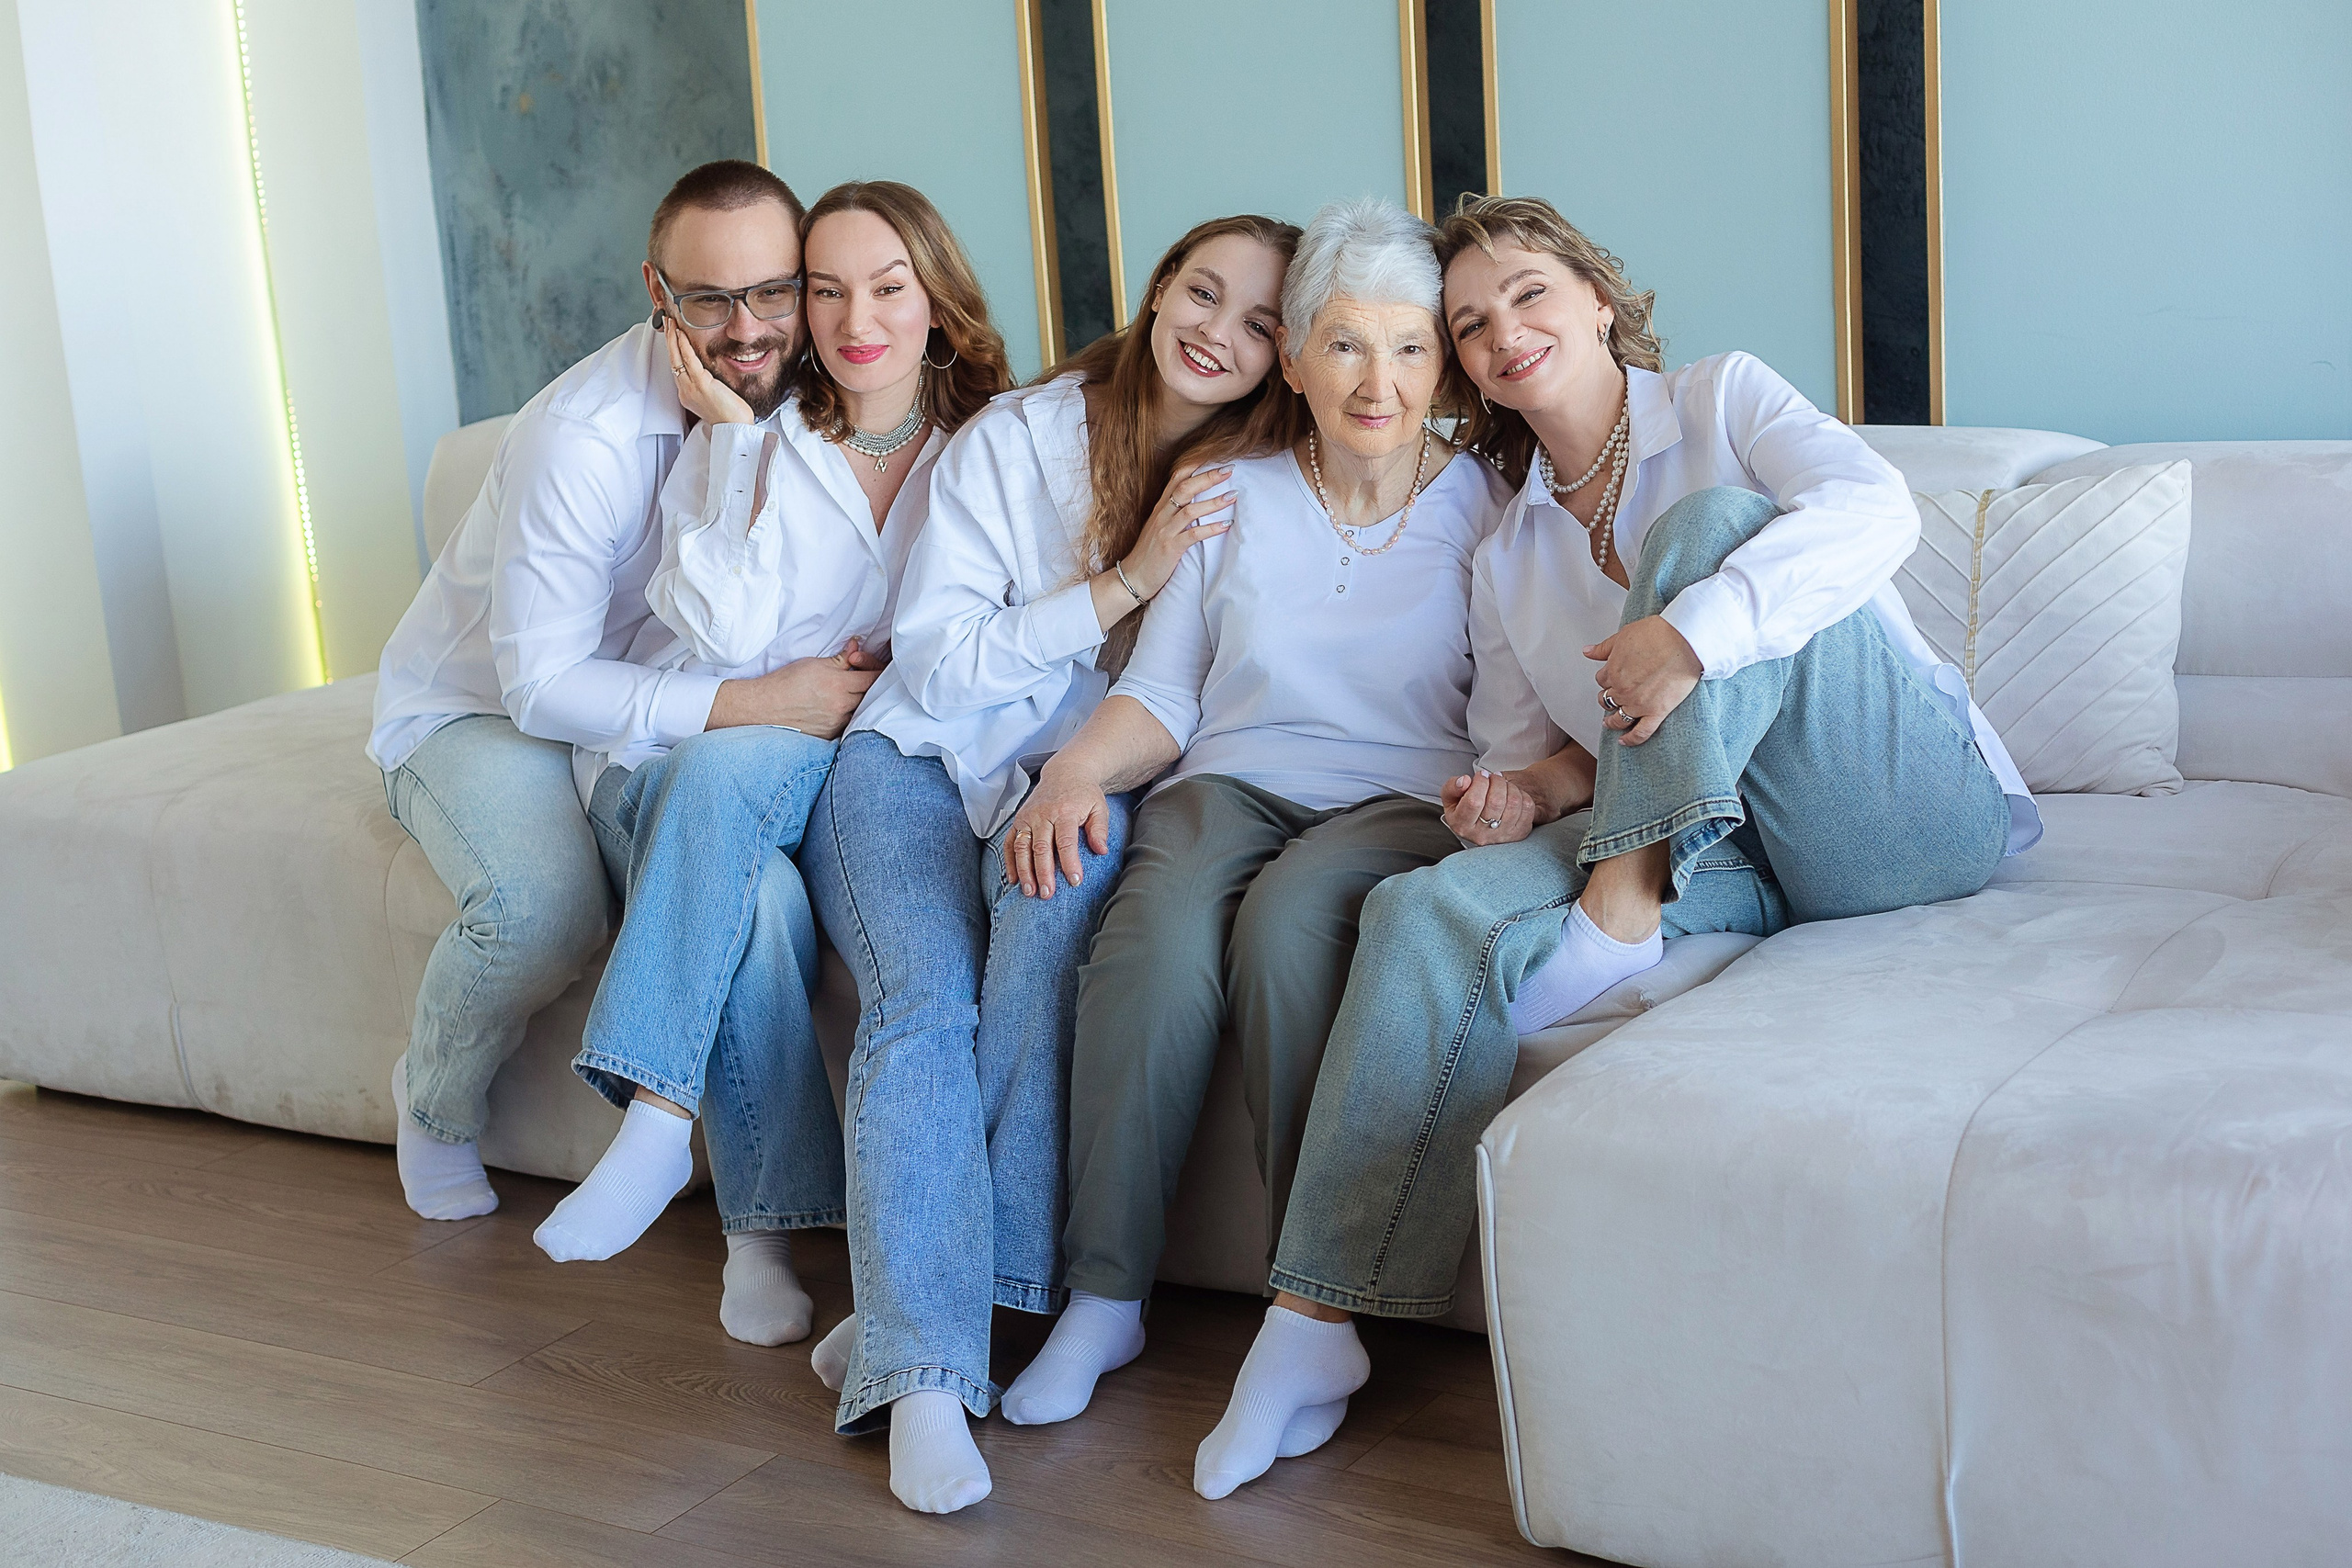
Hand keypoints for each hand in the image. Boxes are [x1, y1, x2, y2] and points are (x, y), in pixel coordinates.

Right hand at [664, 316, 755, 427]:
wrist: (736, 430)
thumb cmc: (731, 417)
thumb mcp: (715, 397)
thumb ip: (709, 384)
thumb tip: (711, 372)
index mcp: (688, 394)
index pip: (677, 367)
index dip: (673, 350)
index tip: (672, 336)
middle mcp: (686, 391)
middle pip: (672, 360)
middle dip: (668, 340)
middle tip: (667, 322)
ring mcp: (691, 388)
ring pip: (677, 358)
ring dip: (673, 338)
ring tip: (671, 323)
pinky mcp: (701, 385)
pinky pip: (689, 360)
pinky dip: (684, 346)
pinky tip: (681, 334)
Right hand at [706, 637, 881, 737]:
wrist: (764, 707)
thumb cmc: (786, 682)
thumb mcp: (814, 664)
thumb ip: (840, 658)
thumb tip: (856, 646)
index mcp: (839, 685)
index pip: (873, 678)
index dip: (876, 670)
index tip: (873, 668)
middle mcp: (841, 707)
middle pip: (870, 695)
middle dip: (869, 685)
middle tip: (862, 678)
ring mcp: (837, 723)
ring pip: (860, 710)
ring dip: (859, 702)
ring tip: (849, 693)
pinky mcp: (830, 735)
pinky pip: (848, 724)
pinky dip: (848, 715)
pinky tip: (838, 708)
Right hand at [1003, 761, 1113, 898]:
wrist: (1065, 772)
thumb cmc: (1084, 794)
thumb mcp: (1099, 807)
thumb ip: (1100, 829)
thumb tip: (1101, 851)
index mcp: (1065, 811)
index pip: (1066, 841)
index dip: (1070, 862)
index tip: (1075, 881)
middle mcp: (1043, 814)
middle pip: (1040, 847)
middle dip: (1043, 873)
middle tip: (1047, 894)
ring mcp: (1027, 817)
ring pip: (1022, 847)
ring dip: (1024, 871)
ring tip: (1029, 891)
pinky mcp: (1018, 820)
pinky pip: (1010, 842)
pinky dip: (1009, 861)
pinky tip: (1013, 879)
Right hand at [1121, 464, 1235, 598]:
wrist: (1132, 578)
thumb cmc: (1150, 554)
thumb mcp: (1159, 528)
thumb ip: (1174, 514)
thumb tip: (1198, 502)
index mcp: (1160, 508)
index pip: (1176, 478)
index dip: (1195, 465)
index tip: (1214, 456)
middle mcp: (1162, 515)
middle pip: (1185, 488)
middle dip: (1208, 477)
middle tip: (1229, 470)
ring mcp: (1165, 531)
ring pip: (1190, 510)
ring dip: (1213, 501)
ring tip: (1233, 495)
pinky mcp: (1170, 548)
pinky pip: (1193, 535)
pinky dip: (1211, 529)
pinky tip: (1226, 525)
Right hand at [1441, 768, 1538, 844]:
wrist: (1481, 825)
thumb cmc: (1465, 809)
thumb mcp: (1450, 798)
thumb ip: (1452, 787)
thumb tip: (1465, 781)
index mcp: (1462, 825)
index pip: (1473, 801)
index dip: (1479, 783)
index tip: (1481, 775)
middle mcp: (1482, 835)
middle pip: (1496, 802)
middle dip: (1496, 781)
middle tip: (1493, 777)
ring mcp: (1503, 836)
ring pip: (1513, 803)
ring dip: (1510, 786)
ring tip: (1502, 784)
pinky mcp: (1519, 833)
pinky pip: (1528, 808)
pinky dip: (1522, 795)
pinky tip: (1511, 794)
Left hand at [1586, 615, 1702, 745]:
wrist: (1685, 640)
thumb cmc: (1659, 634)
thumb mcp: (1624, 635)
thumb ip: (1604, 648)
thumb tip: (1587, 651)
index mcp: (1613, 670)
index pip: (1602, 681)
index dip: (1607, 680)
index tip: (1612, 679)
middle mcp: (1623, 689)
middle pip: (1607, 700)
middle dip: (1607, 699)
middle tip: (1611, 699)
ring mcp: (1638, 703)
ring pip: (1619, 718)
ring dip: (1612, 722)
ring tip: (1610, 723)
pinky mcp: (1657, 712)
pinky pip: (1640, 732)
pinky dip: (1631, 739)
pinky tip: (1624, 741)